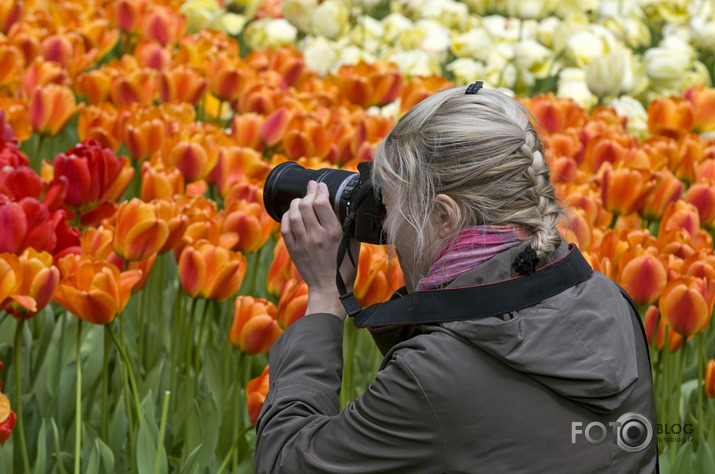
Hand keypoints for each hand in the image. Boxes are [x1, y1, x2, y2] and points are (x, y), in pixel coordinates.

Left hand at [281, 181, 359, 319]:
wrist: (329, 289)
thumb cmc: (344, 267)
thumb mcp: (353, 243)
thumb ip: (349, 225)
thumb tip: (345, 206)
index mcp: (334, 233)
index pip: (322, 203)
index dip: (320, 190)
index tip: (321, 186)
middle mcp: (317, 236)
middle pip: (305, 204)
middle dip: (308, 192)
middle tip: (311, 187)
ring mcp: (303, 243)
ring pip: (294, 213)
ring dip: (296, 202)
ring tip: (301, 199)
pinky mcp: (293, 250)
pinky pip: (285, 227)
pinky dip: (287, 217)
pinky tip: (291, 213)